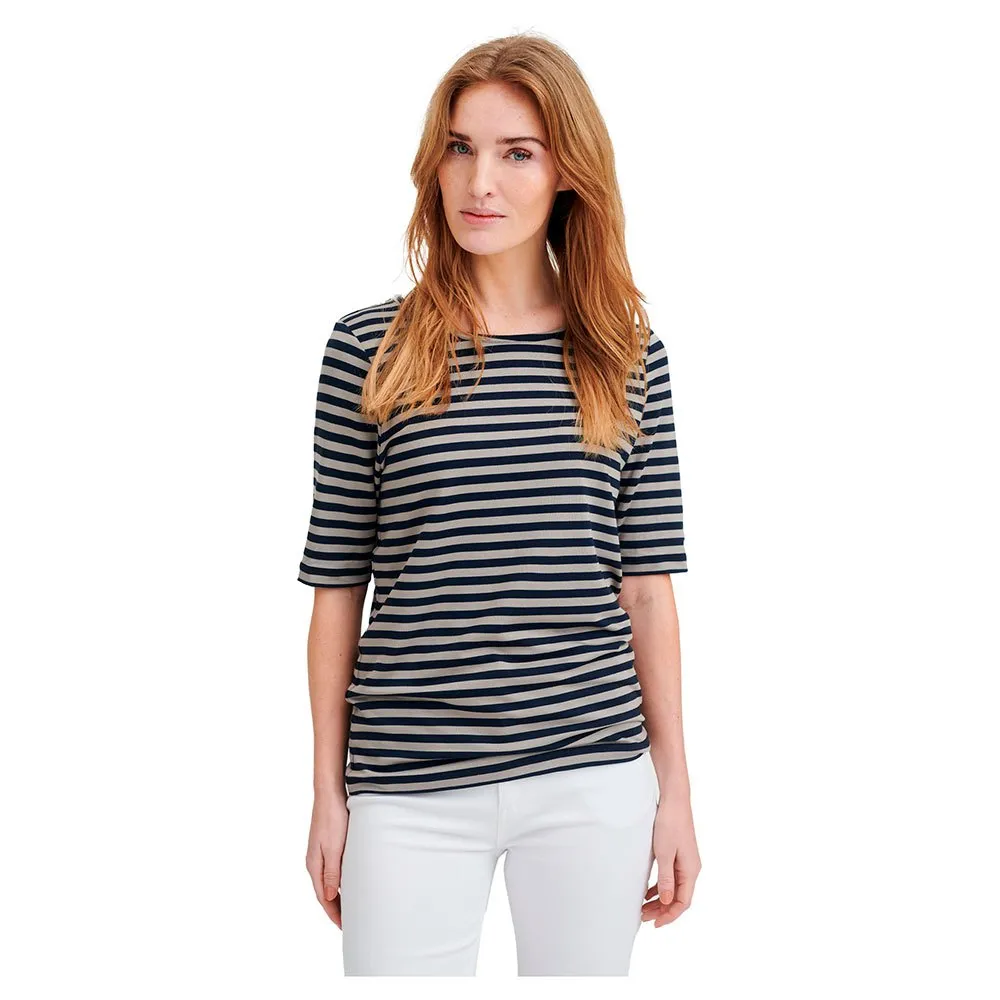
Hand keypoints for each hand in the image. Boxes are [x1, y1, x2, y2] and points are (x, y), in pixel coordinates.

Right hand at [305, 793, 349, 927]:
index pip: (323, 898)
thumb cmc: (333, 818)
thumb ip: (332, 873)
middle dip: (335, 909)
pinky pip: (332, 870)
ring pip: (328, 881)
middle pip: (324, 892)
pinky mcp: (327, 845)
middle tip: (350, 923)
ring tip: (351, 907)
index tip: (345, 927)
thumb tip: (328, 897)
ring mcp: (320, 853)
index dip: (334, 914)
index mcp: (314, 865)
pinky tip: (349, 882)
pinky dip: (339, 881)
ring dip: (337, 895)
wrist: (330, 793)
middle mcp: (315, 861)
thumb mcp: (334, 848)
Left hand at [642, 792, 700, 926]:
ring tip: (643, 908)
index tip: (655, 924)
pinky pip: (671, 878)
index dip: (669, 916)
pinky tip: (648, 892)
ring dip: (660, 900)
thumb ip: (666, 878)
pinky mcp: (678, 854)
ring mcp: (686, 862)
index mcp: (691, 870)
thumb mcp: (664, 853)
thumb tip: (666, 902)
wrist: (674, 800)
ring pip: (674, 889)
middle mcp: (691, 868)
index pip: (682, 902)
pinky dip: (660, 887)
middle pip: (678, 898)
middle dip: (662, 911)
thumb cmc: (669, 823)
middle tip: (643, 918)